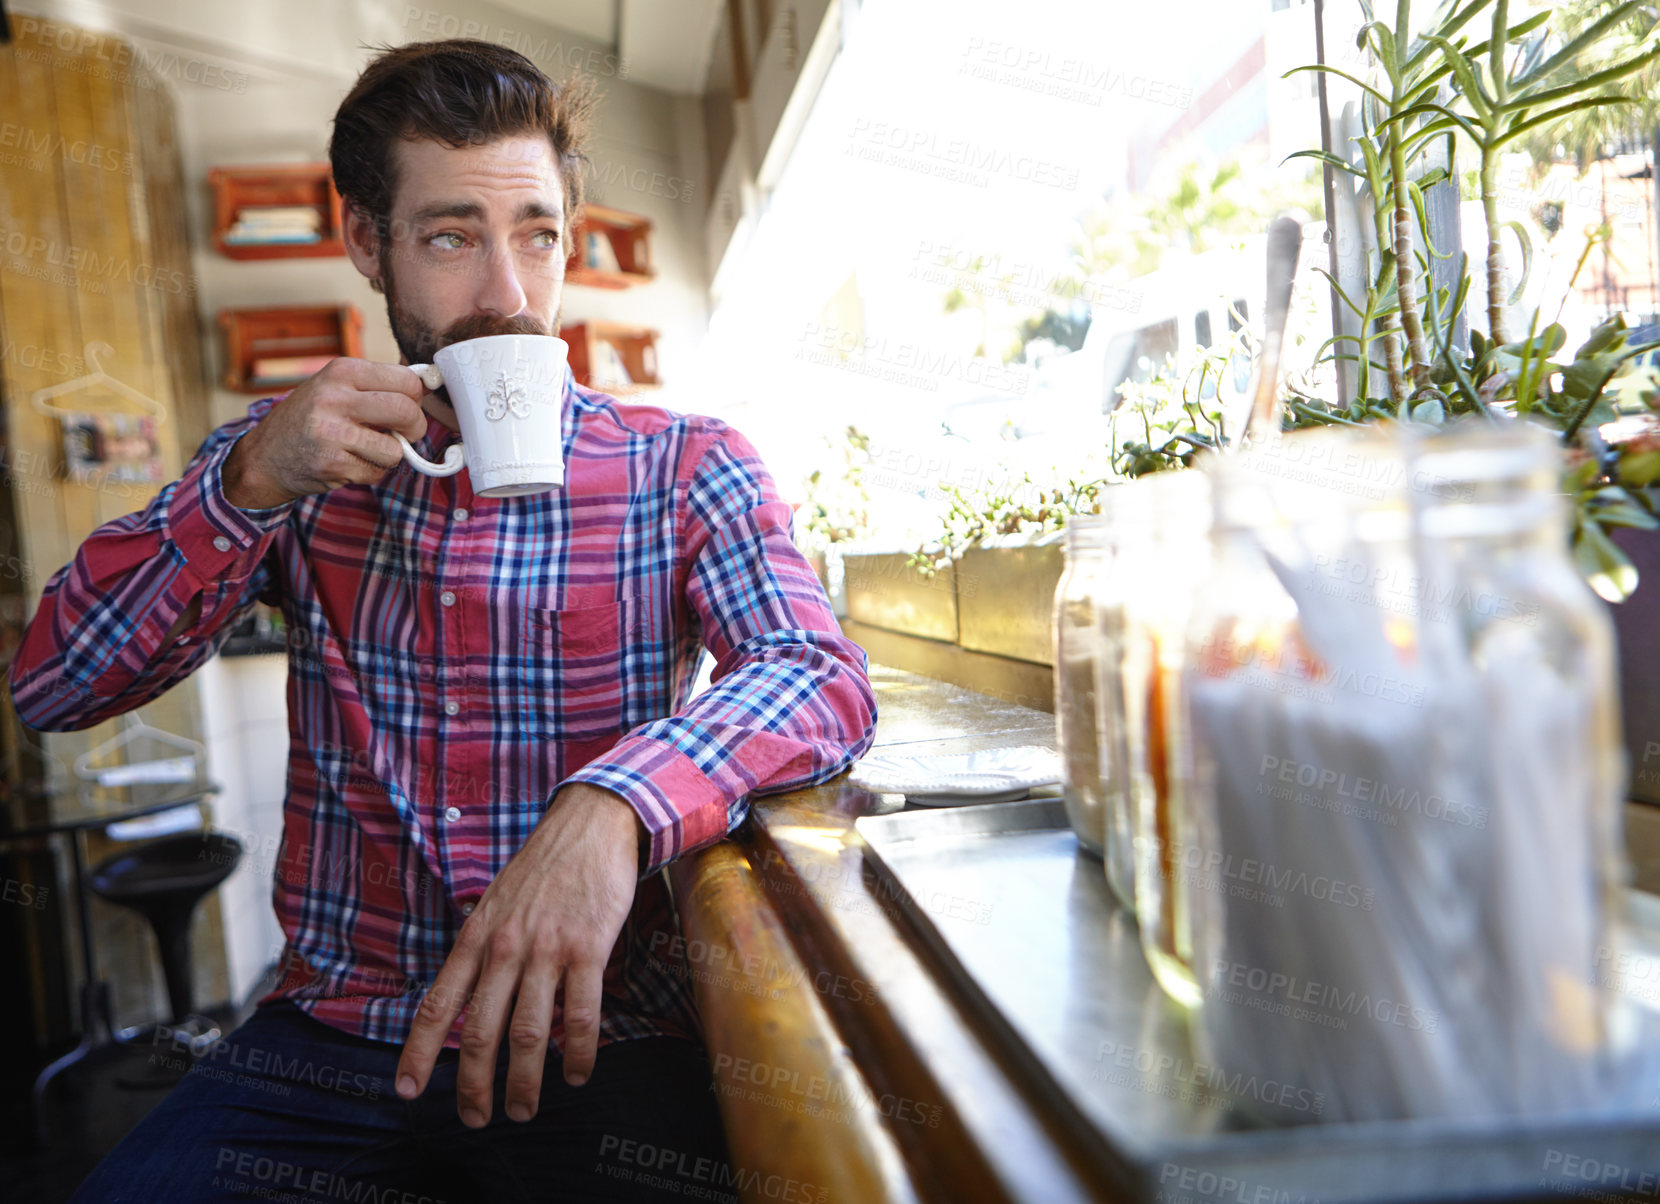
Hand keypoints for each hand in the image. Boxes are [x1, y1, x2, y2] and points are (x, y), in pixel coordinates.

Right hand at [222, 358, 431, 508]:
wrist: (264, 456)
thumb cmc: (310, 418)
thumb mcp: (336, 387)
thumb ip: (377, 385)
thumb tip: (429, 383)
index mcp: (341, 371)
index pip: (407, 380)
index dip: (417, 398)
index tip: (410, 407)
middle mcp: (335, 398)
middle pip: (406, 411)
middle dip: (415, 428)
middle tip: (406, 433)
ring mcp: (332, 432)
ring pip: (395, 449)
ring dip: (389, 455)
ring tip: (365, 449)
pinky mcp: (332, 464)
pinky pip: (376, 472)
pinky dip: (370, 472)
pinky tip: (347, 462)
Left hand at [395, 783, 643, 1126]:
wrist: (590, 824)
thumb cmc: (543, 867)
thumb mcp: (496, 904)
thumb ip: (484, 951)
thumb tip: (472, 1000)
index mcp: (477, 938)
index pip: (439, 1006)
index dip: (420, 1053)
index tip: (407, 1092)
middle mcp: (506, 948)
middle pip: (482, 1032)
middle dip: (475, 1085)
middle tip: (477, 1119)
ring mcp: (548, 949)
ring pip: (529, 1032)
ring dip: (524, 1082)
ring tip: (523, 1111)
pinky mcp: (589, 948)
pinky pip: (582, 1013)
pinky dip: (578, 1052)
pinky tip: (576, 1073)